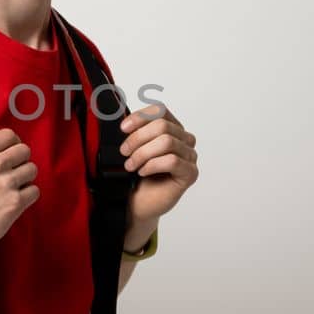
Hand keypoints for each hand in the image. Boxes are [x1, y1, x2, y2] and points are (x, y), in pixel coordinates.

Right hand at [0, 128, 39, 255]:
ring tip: (14, 186)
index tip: (11, 151)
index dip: (12, 143)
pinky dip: (28, 195)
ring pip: (32, 169)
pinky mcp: (15, 202)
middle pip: (25, 150)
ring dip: (25, 177)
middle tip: (14, 170)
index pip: (9, 135)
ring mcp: (6, 183)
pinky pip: (35, 190)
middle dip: (20, 160)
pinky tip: (16, 198)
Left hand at [118, 103, 197, 226]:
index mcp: (172, 128)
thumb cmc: (137, 175)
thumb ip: (135, 131)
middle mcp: (185, 140)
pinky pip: (172, 161)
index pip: (161, 111)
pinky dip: (152, 165)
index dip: (140, 117)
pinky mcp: (190, 173)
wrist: (138, 203)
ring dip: (143, 154)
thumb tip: (123, 119)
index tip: (123, 128)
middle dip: (137, 138)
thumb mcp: (133, 148)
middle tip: (124, 152)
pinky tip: (143, 172)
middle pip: (162, 126)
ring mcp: (190, 157)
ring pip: (167, 142)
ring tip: (131, 165)